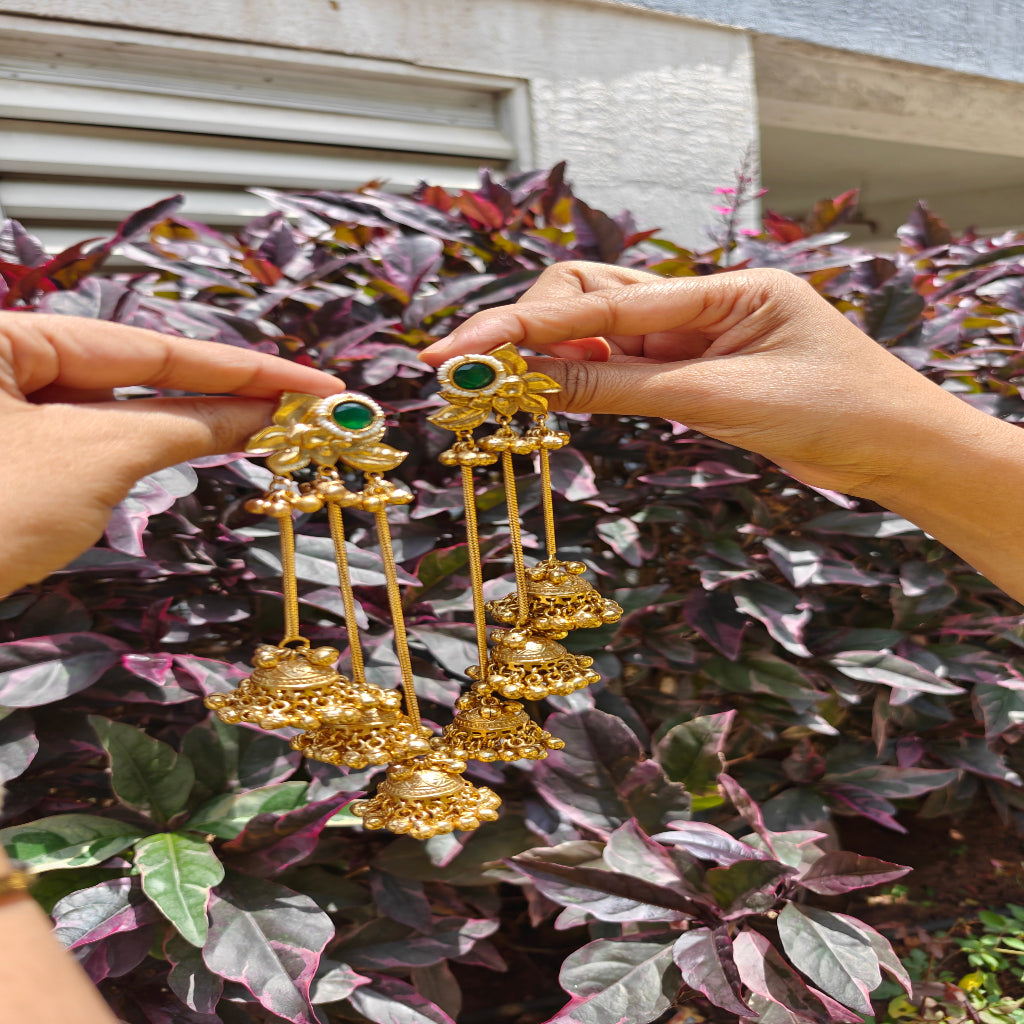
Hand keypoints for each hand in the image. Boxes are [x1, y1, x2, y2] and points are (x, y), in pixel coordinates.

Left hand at [0, 313, 341, 594]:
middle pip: (132, 373)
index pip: (148, 345)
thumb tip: (258, 412)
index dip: (242, 366)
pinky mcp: (3, 460)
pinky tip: (196, 447)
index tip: (315, 383)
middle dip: (221, 392)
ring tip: (267, 428)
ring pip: (112, 410)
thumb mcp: (93, 456)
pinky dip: (143, 450)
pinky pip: (87, 442)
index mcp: (2, 333)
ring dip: (188, 423)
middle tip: (303, 408)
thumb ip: (181, 423)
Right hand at [420, 263, 971, 498]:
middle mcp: (700, 303)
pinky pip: (620, 370)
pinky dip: (583, 383)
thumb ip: (624, 387)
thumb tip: (533, 383)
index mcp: (721, 288)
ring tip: (500, 390)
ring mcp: (693, 338)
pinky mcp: (690, 373)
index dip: (524, 329)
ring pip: (598, 334)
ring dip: (550, 359)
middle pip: (587, 297)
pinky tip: (552, 397)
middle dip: (528, 332)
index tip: (461, 352)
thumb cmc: (838, 411)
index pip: (600, 301)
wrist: (894, 451)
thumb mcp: (722, 399)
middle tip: (475, 376)